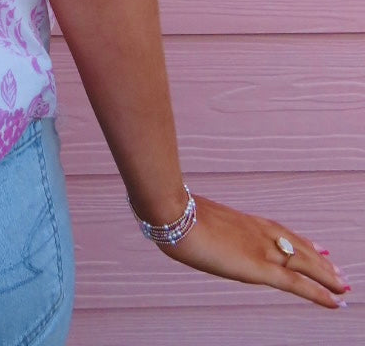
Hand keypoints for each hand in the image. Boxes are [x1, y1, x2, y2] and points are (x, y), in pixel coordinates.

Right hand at [156, 194, 350, 309]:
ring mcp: (260, 248)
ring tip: (343, 286)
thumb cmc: (171, 212)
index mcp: (242, 220)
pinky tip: (335, 301)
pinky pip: (297, 284)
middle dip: (320, 261)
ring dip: (326, 276)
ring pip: (304, 264)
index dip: (300, 240)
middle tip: (339, 272)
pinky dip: (319, 293)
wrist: (171, 212)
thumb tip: (190, 225)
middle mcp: (257, 232)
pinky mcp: (259, 268)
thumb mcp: (190, 217)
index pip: (279, 231)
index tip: (317, 246)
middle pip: (297, 247)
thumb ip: (201, 224)